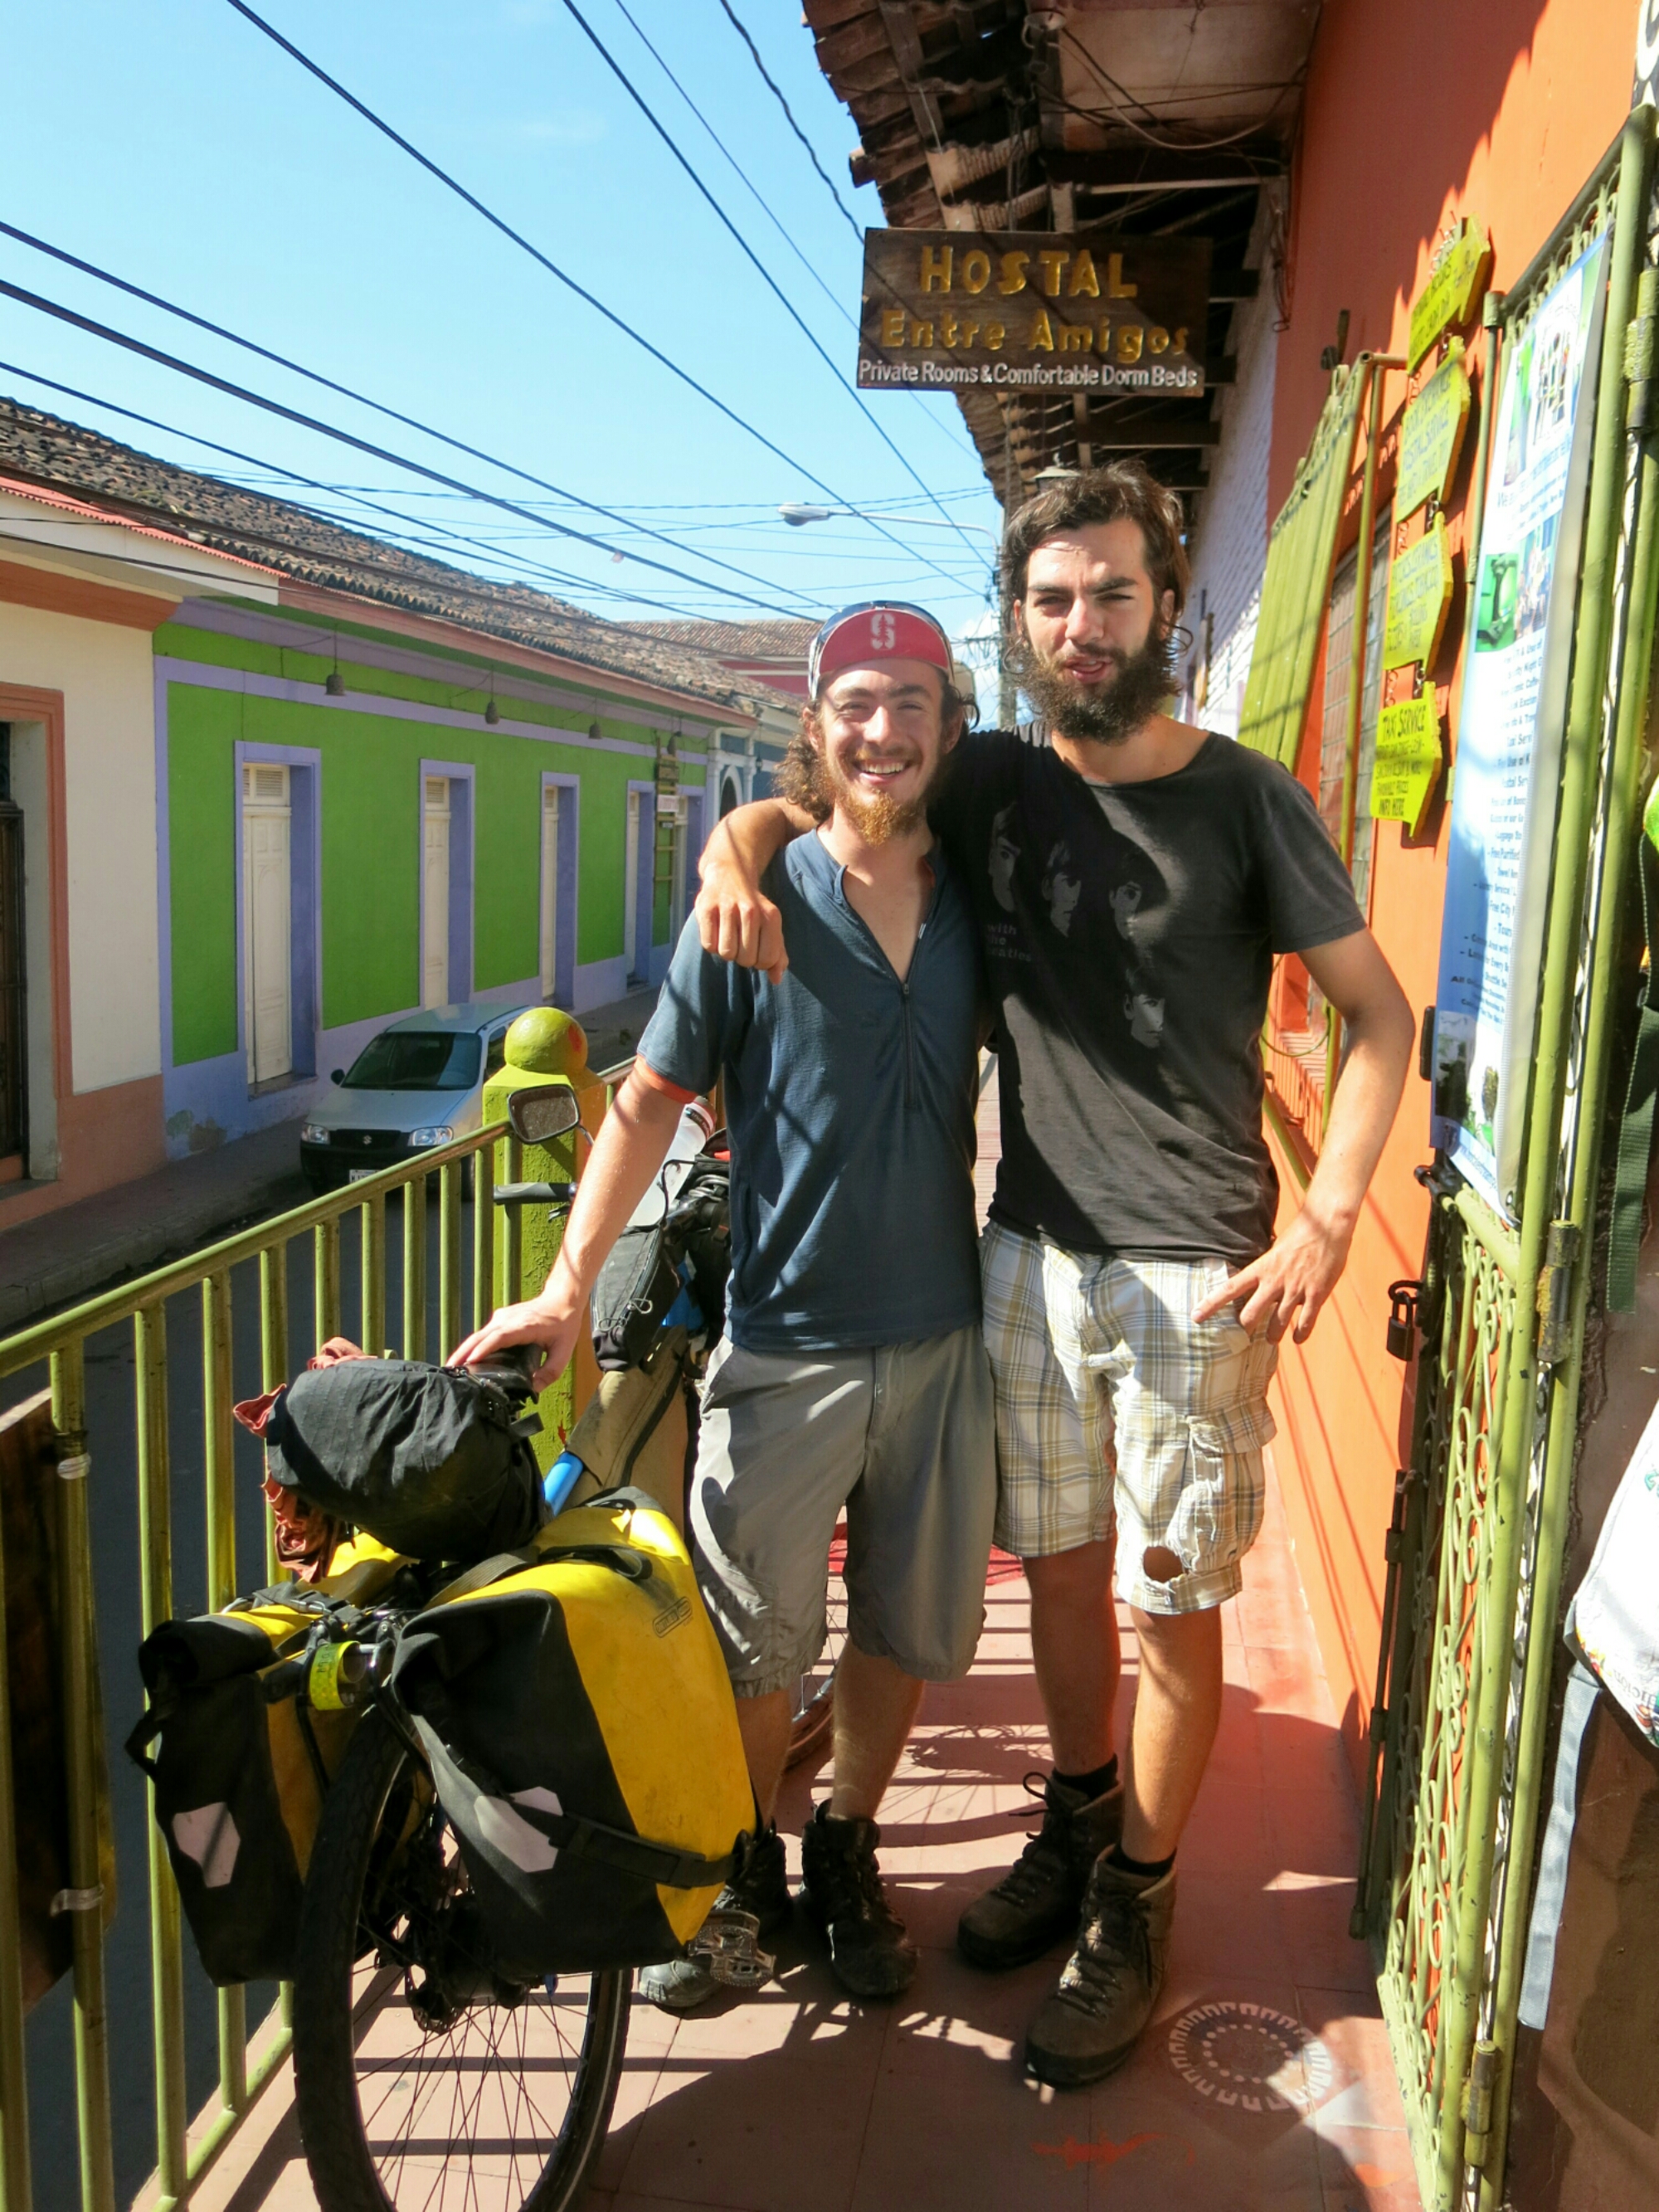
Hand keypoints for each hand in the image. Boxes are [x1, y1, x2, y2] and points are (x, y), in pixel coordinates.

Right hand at [450, 1295, 583, 1392]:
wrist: (562, 1299)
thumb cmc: (564, 1325)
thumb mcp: (564, 1351)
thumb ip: (550, 1372)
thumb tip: (532, 1389)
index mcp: (523, 1327)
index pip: (498, 1338)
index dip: (483, 1349)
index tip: (469, 1362)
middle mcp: (508, 1320)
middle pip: (479, 1337)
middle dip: (463, 1353)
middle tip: (449, 1371)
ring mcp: (502, 1318)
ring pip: (477, 1336)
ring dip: (463, 1351)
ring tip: (451, 1369)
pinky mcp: (499, 1320)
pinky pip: (482, 1334)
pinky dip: (471, 1347)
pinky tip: (464, 1361)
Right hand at [694, 863, 787, 981]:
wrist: (729, 874)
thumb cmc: (752, 909)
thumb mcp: (770, 927)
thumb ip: (777, 954)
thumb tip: (776, 979)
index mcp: (771, 916)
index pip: (767, 960)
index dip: (759, 962)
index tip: (755, 950)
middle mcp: (751, 910)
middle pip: (746, 960)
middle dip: (742, 957)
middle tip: (739, 941)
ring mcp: (727, 907)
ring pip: (727, 954)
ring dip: (726, 951)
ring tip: (728, 935)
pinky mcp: (706, 907)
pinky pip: (709, 945)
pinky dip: (711, 944)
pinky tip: (715, 930)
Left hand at [1190, 1209, 1355, 1343]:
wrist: (1326, 1226)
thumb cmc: (1299, 1237)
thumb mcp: (1274, 1251)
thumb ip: (1264, 1269)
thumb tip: (1251, 1281)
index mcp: (1261, 1268)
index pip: (1230, 1289)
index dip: (1211, 1305)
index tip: (1196, 1317)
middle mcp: (1275, 1281)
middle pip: (1250, 1314)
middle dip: (1246, 1328)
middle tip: (1245, 1333)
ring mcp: (1296, 1289)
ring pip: (1278, 1323)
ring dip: (1273, 1335)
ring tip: (1271, 1339)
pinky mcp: (1317, 1294)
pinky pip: (1306, 1322)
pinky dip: (1300, 1334)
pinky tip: (1297, 1338)